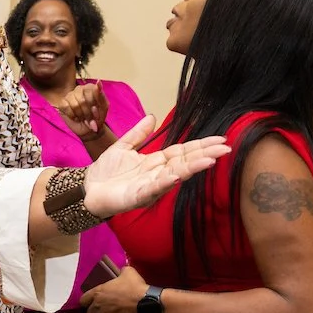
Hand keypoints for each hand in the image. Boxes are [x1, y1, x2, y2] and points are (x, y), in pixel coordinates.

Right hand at [58, 81, 109, 141]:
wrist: (89, 130)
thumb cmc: (97, 118)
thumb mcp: (104, 107)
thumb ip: (101, 95)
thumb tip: (98, 81)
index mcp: (90, 88)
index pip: (91, 92)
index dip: (93, 105)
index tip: (97, 114)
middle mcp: (79, 89)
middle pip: (82, 100)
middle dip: (87, 113)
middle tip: (90, 119)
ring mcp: (70, 95)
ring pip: (74, 105)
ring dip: (80, 115)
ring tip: (83, 118)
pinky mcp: (62, 103)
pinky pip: (66, 107)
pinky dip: (72, 115)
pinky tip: (75, 117)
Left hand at [80, 266, 148, 312]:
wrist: (146, 301)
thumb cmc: (135, 286)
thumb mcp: (128, 272)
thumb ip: (122, 270)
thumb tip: (122, 270)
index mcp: (98, 292)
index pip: (83, 300)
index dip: (87, 301)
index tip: (91, 302)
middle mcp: (98, 305)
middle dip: (95, 312)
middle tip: (102, 310)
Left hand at [83, 115, 229, 217]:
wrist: (87, 189)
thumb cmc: (105, 172)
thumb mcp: (122, 147)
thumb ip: (138, 134)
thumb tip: (152, 117)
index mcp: (155, 162)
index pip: (183, 151)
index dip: (200, 145)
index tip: (220, 139)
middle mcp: (157, 174)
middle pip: (185, 162)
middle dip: (204, 155)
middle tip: (225, 148)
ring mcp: (150, 186)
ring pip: (175, 175)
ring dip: (192, 167)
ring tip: (210, 160)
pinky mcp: (138, 196)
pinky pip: (154, 187)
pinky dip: (167, 181)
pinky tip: (178, 174)